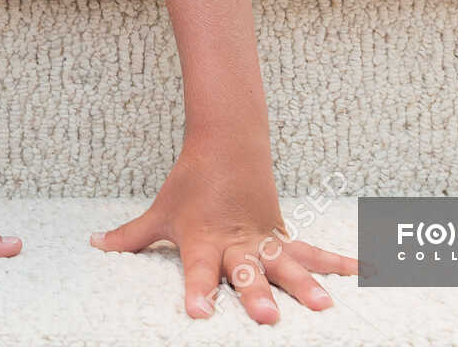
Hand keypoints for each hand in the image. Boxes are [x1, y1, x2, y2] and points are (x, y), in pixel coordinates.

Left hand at [87, 131, 358, 321]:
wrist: (226, 142)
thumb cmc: (190, 182)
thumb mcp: (160, 212)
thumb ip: (131, 236)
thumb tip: (95, 244)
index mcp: (203, 240)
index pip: (196, 270)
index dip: (196, 291)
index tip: (198, 313)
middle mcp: (235, 242)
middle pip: (246, 270)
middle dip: (256, 292)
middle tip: (267, 316)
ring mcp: (262, 237)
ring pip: (286, 261)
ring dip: (306, 282)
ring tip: (324, 305)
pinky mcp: (281, 233)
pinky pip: (311, 250)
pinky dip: (337, 261)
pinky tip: (362, 272)